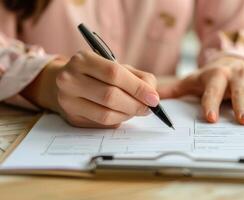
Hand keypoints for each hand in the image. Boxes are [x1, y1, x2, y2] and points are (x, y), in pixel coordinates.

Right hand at [22, 51, 158, 127]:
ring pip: (106, 114)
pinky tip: (122, 114)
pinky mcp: (72, 117)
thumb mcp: (115, 66)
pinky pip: (101, 124)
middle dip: (135, 104)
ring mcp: (67, 100)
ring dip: (128, 114)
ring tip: (136, 110)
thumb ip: (137, 77)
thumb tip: (152, 96)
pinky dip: (118, 120)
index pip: (114, 74)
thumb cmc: (97, 74)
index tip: (154, 98)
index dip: (137, 88)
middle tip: (148, 108)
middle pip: (110, 96)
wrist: (67, 83)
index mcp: (83, 60)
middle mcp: (70, 79)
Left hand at [158, 56, 243, 124]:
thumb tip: (152, 100)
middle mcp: (236, 76)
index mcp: (216, 76)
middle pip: (240, 92)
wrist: (230, 60)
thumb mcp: (191, 81)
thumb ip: (173, 91)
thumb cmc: (209, 76)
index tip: (210, 118)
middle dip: (243, 106)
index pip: (212, 91)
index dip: (210, 103)